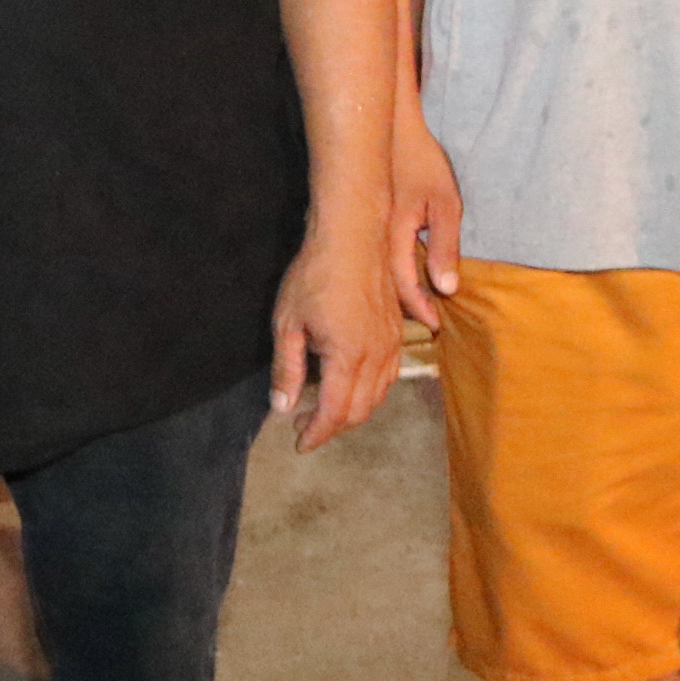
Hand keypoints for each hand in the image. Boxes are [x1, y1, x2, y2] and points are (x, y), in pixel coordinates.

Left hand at [269, 215, 402, 450]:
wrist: (353, 236)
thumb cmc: (315, 274)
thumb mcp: (288, 322)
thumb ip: (287, 368)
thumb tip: (281, 407)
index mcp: (347, 357)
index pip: (334, 412)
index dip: (316, 434)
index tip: (298, 444)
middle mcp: (376, 356)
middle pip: (359, 410)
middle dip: (332, 427)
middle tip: (303, 427)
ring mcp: (392, 344)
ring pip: (378, 396)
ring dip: (352, 412)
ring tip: (323, 411)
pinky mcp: (398, 332)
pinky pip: (389, 376)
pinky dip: (371, 393)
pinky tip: (351, 387)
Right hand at [387, 102, 464, 327]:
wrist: (389, 130)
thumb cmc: (422, 162)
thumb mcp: (445, 203)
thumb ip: (445, 246)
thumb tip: (447, 288)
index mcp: (394, 236)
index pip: (404, 285)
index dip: (420, 308)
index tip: (436, 325)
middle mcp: (375, 239)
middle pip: (385, 286)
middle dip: (406, 307)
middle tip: (426, 323)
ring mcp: (367, 230)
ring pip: (378, 274)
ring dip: (396, 294)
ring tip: (414, 309)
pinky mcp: (365, 223)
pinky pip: (375, 258)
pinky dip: (387, 275)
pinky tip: (398, 280)